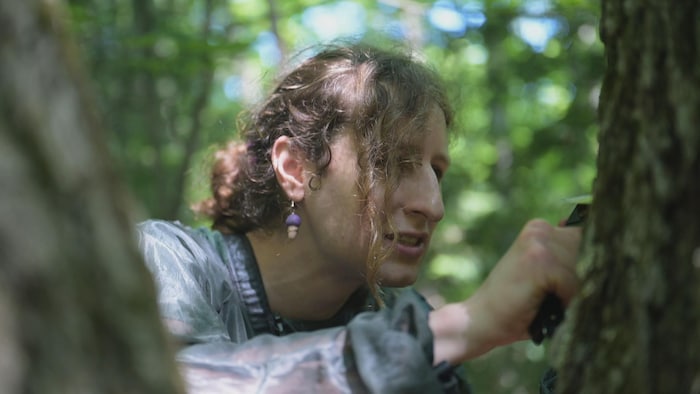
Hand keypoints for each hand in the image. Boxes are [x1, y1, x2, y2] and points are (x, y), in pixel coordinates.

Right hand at [430, 219, 581, 363]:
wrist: (482, 317)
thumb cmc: (514, 301)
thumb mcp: (539, 270)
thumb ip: (562, 256)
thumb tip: (593, 245)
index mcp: (539, 228)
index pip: (586, 237)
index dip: (580, 263)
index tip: (559, 281)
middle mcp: (540, 230)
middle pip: (587, 254)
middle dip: (575, 278)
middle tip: (547, 292)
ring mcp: (539, 244)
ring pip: (581, 269)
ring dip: (568, 290)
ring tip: (542, 297)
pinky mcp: (541, 261)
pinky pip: (572, 284)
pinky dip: (562, 300)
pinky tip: (539, 302)